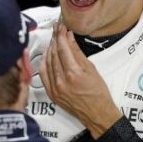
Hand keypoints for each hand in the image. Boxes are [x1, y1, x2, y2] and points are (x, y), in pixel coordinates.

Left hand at [39, 23, 121, 137]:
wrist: (98, 115)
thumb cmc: (99, 93)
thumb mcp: (92, 69)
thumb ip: (77, 53)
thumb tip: (69, 37)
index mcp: (73, 74)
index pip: (62, 49)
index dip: (60, 35)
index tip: (61, 26)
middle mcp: (61, 81)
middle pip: (53, 54)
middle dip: (54, 39)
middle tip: (56, 28)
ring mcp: (54, 89)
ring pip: (46, 63)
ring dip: (49, 49)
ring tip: (53, 39)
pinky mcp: (51, 94)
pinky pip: (43, 74)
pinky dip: (44, 62)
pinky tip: (47, 54)